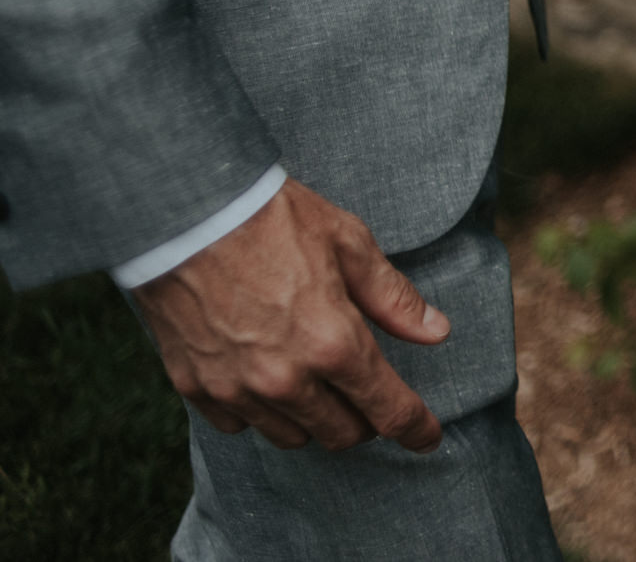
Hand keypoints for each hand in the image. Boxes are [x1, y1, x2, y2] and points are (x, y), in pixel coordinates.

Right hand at [131, 178, 449, 453]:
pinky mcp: (194, 387)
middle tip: (368, 395)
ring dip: (314, 419)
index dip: (415, 429)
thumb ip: (393, 298)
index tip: (427, 438)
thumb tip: (435, 332)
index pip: (387, 410)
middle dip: (365, 421)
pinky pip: (239, 424)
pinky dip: (260, 411)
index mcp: (333, 342)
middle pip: (341, 434)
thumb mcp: (349, 243)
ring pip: (290, 436)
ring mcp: (236, 388)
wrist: (184, 211)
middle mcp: (286, 378)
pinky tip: (267, 380)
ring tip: (319, 385)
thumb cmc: (272, 218)